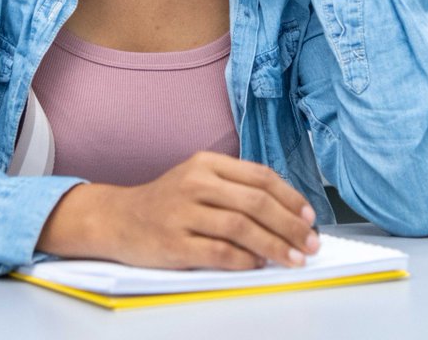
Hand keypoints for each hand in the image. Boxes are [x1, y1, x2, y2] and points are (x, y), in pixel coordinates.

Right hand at [37, 151, 319, 269]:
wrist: (117, 218)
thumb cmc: (166, 201)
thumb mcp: (197, 178)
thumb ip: (234, 187)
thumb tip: (285, 212)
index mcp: (207, 163)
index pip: (260, 176)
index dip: (290, 198)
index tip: (309, 216)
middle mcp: (196, 183)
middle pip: (256, 203)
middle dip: (290, 226)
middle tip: (310, 243)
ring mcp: (183, 213)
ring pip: (242, 228)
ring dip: (275, 246)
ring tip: (293, 259)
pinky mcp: (174, 243)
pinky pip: (220, 252)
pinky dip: (244, 260)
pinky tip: (258, 265)